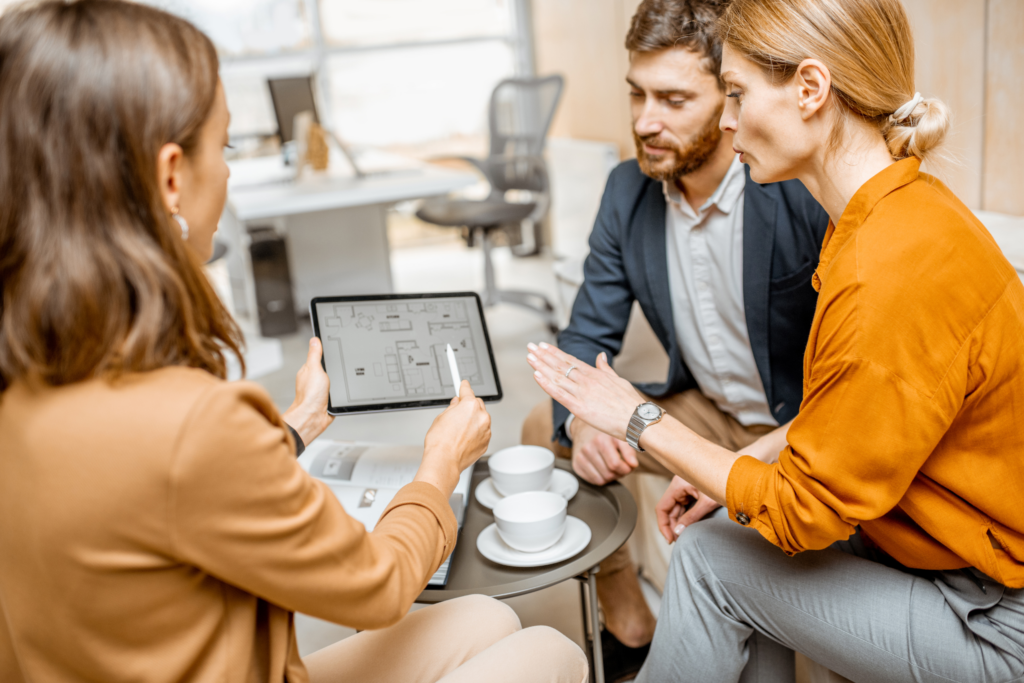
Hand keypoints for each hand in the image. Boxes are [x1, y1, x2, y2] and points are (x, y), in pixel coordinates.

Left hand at [282, 338, 333, 446]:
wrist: (314, 417)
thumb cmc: (310, 395)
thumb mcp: (314, 368)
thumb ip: (315, 354)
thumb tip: (314, 340)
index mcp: (308, 370)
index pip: (318, 357)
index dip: (326, 353)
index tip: (335, 348)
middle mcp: (314, 379)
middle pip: (328, 368)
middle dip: (335, 367)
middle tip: (340, 367)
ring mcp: (321, 389)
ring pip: (334, 379)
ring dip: (339, 380)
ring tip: (340, 380)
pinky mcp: (328, 398)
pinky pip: (338, 390)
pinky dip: (341, 390)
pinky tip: (341, 390)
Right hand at [416, 381, 490, 497]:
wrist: (444, 460)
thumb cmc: (440, 442)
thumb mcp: (441, 418)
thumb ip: (452, 407)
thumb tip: (456, 403)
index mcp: (469, 406)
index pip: (468, 391)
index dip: (464, 387)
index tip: (465, 384)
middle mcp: (481, 416)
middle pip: (477, 404)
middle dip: (469, 406)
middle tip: (458, 413)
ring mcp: (486, 430)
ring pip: (481, 419)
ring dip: (473, 421)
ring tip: (459, 431)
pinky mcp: (486, 441)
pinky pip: (483, 432)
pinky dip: (476, 433)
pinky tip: (464, 439)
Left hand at [526, 342, 643, 442]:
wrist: (638, 419)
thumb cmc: (630, 404)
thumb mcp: (618, 380)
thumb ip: (606, 368)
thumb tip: (601, 356)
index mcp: (595, 374)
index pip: (570, 360)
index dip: (555, 353)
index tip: (544, 346)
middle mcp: (586, 381)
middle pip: (560, 365)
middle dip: (543, 355)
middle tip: (531, 347)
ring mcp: (582, 393)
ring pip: (557, 377)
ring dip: (541, 366)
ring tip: (530, 357)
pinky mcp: (579, 407)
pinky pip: (559, 394)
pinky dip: (546, 384)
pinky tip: (536, 375)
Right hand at [570, 419, 638, 484]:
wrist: (585, 429)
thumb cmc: (606, 435)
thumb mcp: (620, 438)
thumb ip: (629, 451)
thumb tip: (633, 464)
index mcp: (600, 440)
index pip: (615, 464)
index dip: (626, 469)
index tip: (629, 466)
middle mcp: (588, 448)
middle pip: (609, 474)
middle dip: (619, 474)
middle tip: (621, 466)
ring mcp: (580, 457)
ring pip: (601, 480)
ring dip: (611, 477)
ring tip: (612, 467)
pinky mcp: (576, 465)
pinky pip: (593, 481)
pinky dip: (601, 478)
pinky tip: (603, 468)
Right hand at [656, 475, 720, 542]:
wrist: (737, 476)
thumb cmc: (723, 483)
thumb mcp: (707, 503)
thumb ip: (692, 517)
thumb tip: (678, 532)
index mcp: (678, 485)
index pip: (662, 507)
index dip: (663, 525)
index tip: (670, 539)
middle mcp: (678, 486)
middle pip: (668, 509)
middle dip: (672, 526)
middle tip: (677, 540)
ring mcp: (685, 488)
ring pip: (676, 509)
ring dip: (678, 523)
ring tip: (682, 536)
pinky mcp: (692, 492)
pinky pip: (684, 506)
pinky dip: (685, 517)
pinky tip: (687, 527)